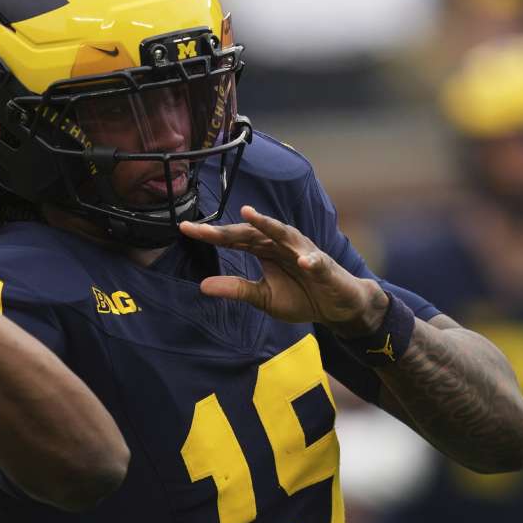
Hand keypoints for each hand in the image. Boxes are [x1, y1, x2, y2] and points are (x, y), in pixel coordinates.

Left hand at [179, 205, 387, 335]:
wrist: (338, 307)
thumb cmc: (302, 296)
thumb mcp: (263, 298)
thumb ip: (237, 289)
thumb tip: (202, 286)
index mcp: (264, 250)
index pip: (233, 239)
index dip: (211, 234)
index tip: (184, 228)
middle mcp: (281, 244)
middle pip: (251, 232)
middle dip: (228, 229)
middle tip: (202, 228)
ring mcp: (303, 252)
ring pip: (283, 234)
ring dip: (268, 224)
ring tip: (249, 215)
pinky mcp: (324, 266)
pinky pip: (317, 262)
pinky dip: (311, 260)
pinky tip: (303, 261)